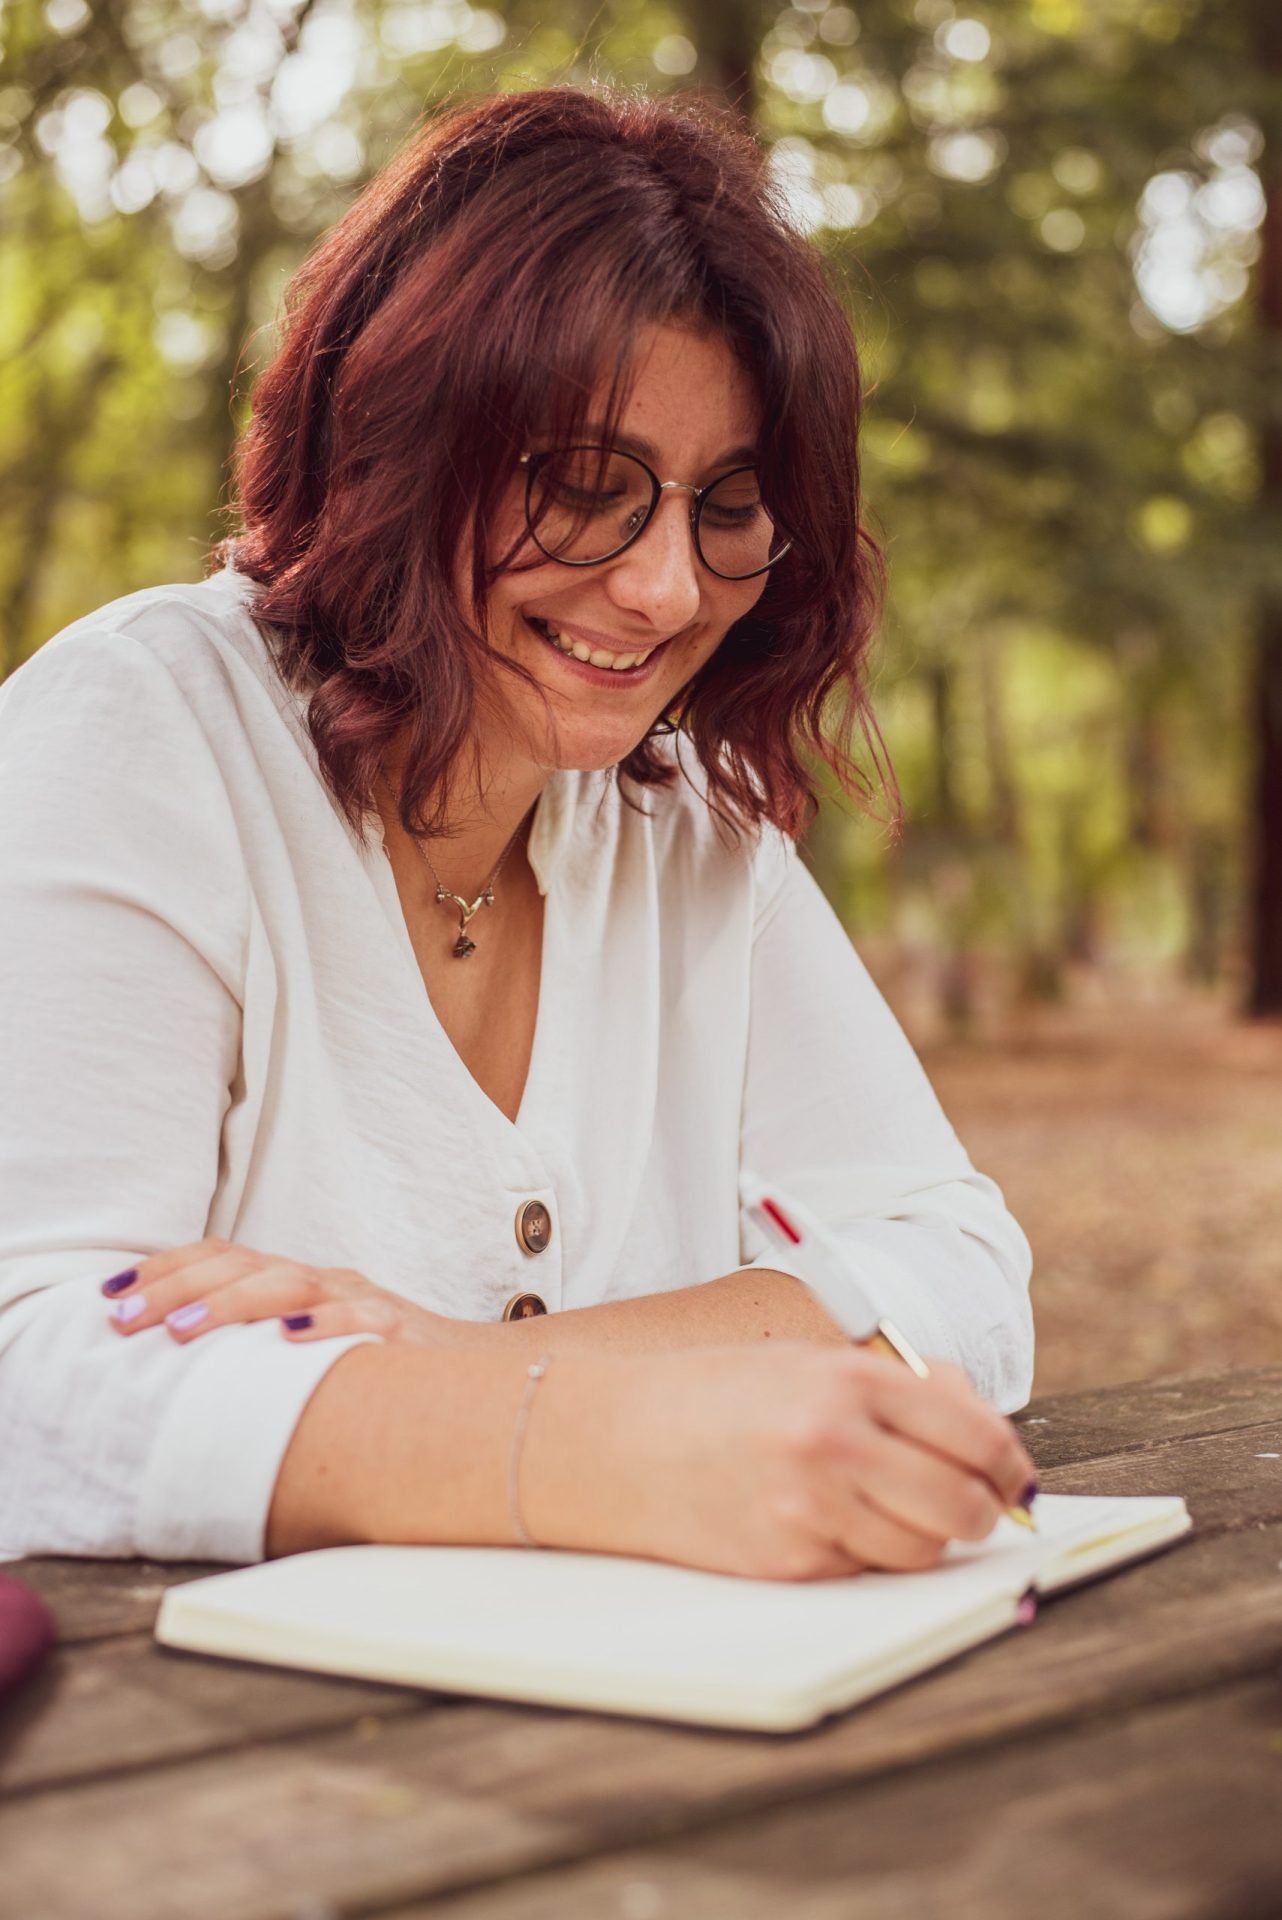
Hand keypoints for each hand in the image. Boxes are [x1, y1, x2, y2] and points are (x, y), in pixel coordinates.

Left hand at [100, 1238, 451, 1346]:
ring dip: (230, 1304)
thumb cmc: (372, 1369)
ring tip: (180, 1330)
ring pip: (289, 1284)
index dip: (164, 1268)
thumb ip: (250, 1350)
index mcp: (292, 1281)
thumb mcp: (303, 1353)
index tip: (108, 1295)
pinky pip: (360, 1317)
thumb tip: (167, 1366)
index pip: (220, 1257)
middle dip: (176, 1289)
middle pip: (242, 1265)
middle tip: (125, 1319)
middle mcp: (320, 1280)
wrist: (470, 1374)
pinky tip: (288, 1339)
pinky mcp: (398, 1330)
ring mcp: (360, 1298)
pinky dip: (323, 1324)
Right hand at [528, 1342, 1038, 1580]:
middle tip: (976, 1508)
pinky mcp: (788, 1563)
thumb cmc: (711, 1395)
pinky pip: (865, 1573)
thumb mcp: (806, 1361)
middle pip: (962, 1503)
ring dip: (926, 1539)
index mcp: (849, 1380)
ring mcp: (811, 1510)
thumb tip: (981, 1425)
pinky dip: (867, 1557)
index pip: (976, 1434)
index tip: (1013, 1477)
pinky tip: (833, 1524)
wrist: (609, 1441)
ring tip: (895, 1512)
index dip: (1009, 1465)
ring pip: (922, 1549)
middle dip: (982, 1512)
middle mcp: (836, 1443)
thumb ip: (897, 1386)